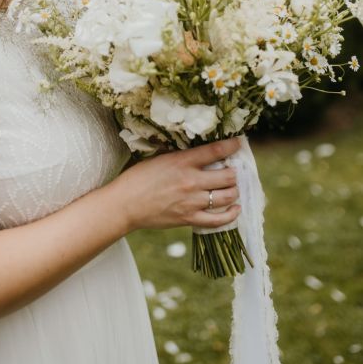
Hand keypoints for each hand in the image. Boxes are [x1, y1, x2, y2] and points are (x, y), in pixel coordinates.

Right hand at [115, 138, 240, 232]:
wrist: (125, 204)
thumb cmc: (138, 178)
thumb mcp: (160, 158)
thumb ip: (181, 156)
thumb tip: (199, 152)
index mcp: (182, 161)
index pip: (216, 151)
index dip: (232, 146)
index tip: (239, 143)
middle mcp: (191, 181)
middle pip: (228, 176)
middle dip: (234, 172)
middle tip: (233, 170)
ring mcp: (192, 202)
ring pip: (227, 196)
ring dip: (234, 191)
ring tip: (233, 187)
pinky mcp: (189, 219)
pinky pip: (218, 220)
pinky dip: (231, 214)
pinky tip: (235, 209)